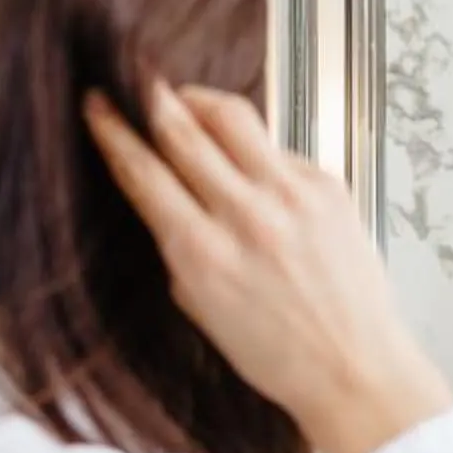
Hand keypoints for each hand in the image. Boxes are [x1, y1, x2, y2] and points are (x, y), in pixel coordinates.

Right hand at [83, 82, 452, 452]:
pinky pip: (275, 147)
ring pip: (231, 116)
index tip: (97, 105)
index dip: (112, 130)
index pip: (143, 170)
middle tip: (130, 83)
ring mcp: (291, 195)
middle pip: (180, 127)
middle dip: (146, 98)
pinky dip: (252, 148)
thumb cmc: (277, 354)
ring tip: (185, 103)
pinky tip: (248, 165)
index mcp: (203, 253)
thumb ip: (177, 245)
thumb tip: (159, 191)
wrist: (356, 369)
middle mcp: (246, 216)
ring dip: (198, 100)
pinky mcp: (328, 186)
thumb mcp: (201, 308)